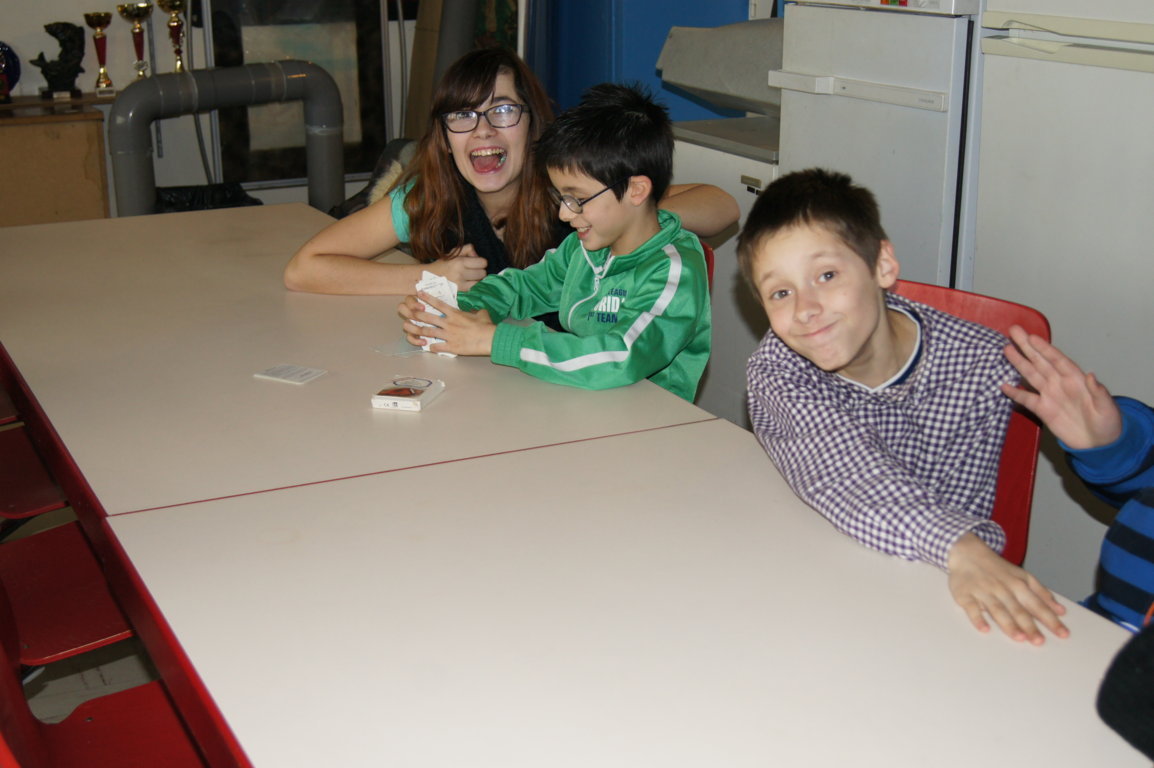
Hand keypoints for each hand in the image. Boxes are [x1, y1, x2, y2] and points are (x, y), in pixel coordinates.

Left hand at [397, 291, 495, 355]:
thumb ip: (474, 311)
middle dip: (416, 314)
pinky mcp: (451, 347)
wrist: (489, 339)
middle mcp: (448, 323)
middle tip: (410, 313)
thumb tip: (474, 310)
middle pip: (428, 317)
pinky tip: (428, 347)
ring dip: (418, 330)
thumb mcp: (481, 313)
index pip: (438, 304)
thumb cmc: (486, 325)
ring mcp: (448, 335)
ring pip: (428, 332)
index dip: (427, 298)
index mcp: (455, 314)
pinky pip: (437, 347)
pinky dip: (431, 347)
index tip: (419, 293)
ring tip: (410, 329)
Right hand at [428, 244, 486, 290]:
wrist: (427, 279)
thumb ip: (466, 249)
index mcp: (459, 261)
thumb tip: (477, 254)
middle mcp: (460, 273)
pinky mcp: (459, 293)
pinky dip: (472, 287)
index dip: (480, 262)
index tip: (475, 263)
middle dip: (479, 271)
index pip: (483, 262)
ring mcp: (460, 284)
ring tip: (469, 278)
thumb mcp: (452, 254)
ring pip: (480, 283)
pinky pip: (474, 290)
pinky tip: (467, 285)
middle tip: (471, 272)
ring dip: (477, 280)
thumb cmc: (441, 266)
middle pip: (483, 273)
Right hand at [947, 533, 1067, 643]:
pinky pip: (971, 608)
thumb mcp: (1023, 576)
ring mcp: (983, 591)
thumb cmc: (998, 569)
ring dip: (1008, 624)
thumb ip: (1042, 593)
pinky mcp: (965, 595)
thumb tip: (1061, 611)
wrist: (967, 552)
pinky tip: (985, 629)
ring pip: (997, 609)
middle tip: (1039, 642)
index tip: (1062, 633)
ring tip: (1019, 638)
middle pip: (1018, 609)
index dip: (1050, 619)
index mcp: (1018, 584)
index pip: (1037, 604)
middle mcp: (1002, 588)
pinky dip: (978, 619)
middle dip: (1030, 626)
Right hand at [1001, 325, 1121, 449]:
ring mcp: (1050, 396)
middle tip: (1014, 331)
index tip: (1032, 337)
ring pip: (1031, 375)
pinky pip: (1026, 399)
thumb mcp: (1107, 408)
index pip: (1057, 360)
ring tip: (1006, 349)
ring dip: (1019, 363)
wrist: (1099, 444)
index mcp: (1075, 380)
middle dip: (1027, 347)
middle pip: (1041, 362)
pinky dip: (1015, 393)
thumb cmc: (1107, 423)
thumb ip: (1098, 392)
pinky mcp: (1043, 410)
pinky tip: (1004, 385)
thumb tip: (1090, 375)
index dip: (1045, 349)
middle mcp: (1060, 384)